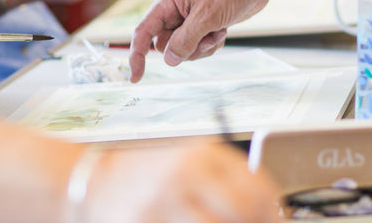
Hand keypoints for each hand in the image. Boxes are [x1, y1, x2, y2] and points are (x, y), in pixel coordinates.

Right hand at [85, 140, 281, 222]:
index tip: (278, 219)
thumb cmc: (148, 172)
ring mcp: (162, 206)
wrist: (92, 182)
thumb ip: (223, 177)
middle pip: (240, 210)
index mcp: (200, 155)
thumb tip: (264, 207)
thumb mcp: (187, 160)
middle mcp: (183, 177)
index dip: (272, 208)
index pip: (252, 185)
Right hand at [129, 0, 268, 81]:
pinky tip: (222, 31)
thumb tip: (169, 59)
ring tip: (217, 33)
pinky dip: (210, 44)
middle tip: (204, 40)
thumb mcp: (206, 16)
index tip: (136, 76)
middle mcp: (178, 9)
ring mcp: (192, 16)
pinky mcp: (206, 22)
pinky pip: (199, 44)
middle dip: (185, 49)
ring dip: (200, 47)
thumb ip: (185, 40)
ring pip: (184, 47)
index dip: (137, 54)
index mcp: (170, 0)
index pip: (144, 30)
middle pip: (166, 43)